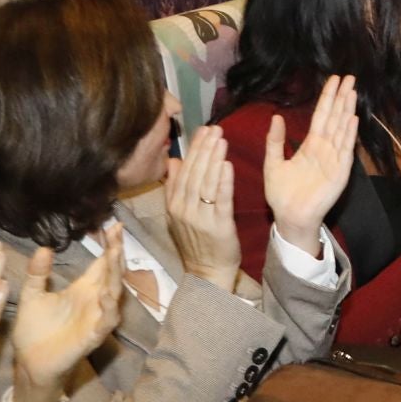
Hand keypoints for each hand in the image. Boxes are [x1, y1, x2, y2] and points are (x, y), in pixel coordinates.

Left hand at [9, 228, 122, 401]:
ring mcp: (96, 318)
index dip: (110, 246)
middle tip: (117, 234)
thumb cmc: (33, 330)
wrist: (29, 362)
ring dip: (115, 276)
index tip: (114, 226)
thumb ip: (38, 273)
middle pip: (111, 274)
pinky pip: (106, 321)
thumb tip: (43, 247)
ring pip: (114, 294)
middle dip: (116, 254)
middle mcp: (94, 301)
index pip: (101, 264)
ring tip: (114, 255)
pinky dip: (108, 309)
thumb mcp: (32, 295)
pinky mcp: (92, 336)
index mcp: (82, 290)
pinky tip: (105, 295)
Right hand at [165, 125, 240, 290]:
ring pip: (206, 183)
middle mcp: (184, 209)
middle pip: (194, 173)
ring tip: (221, 139)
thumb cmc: (196, 242)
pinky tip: (227, 165)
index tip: (202, 130)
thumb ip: (174, 187)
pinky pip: (220, 200)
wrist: (206, 272)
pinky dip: (223, 181)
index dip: (193, 149)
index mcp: (174, 204)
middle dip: (204, 149)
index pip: (183, 171)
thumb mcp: (178, 214)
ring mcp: (200, 218)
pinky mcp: (218, 226)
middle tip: (214, 128)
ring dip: (214, 159)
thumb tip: (173, 161)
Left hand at [265, 75, 357, 253]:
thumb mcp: (273, 163)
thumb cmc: (282, 194)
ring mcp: (334, 160)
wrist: (290, 218)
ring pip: (341, 129)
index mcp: (310, 146)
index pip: (321, 116)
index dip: (327, 98)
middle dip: (341, 97)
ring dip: (347, 110)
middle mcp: (325, 149)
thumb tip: (276, 116)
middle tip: (349, 77)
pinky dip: (349, 135)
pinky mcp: (339, 173)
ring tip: (352, 91)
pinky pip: (345, 150)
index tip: (334, 79)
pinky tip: (352, 119)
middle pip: (335, 118)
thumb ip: (275, 141)